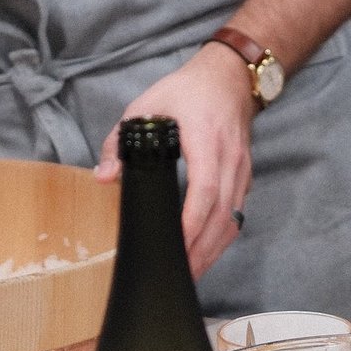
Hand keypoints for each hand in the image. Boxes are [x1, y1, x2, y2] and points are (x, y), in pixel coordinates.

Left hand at [96, 46, 256, 277]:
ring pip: (233, 219)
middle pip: (222, 215)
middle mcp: (229, 158)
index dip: (193, 221)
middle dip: (202, 249)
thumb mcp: (145, 105)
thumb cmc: (188, 90)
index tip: (178, 243)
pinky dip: (222, 235)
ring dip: (214, 249)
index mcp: (205, 140)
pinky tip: (206, 250)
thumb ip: (120, 141)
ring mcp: (241, 169)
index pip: (205, 188)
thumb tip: (105, 176)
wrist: (230, 76)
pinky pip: (237, 212)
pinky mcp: (244, 175)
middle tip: (180, 274)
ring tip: (191, 271)